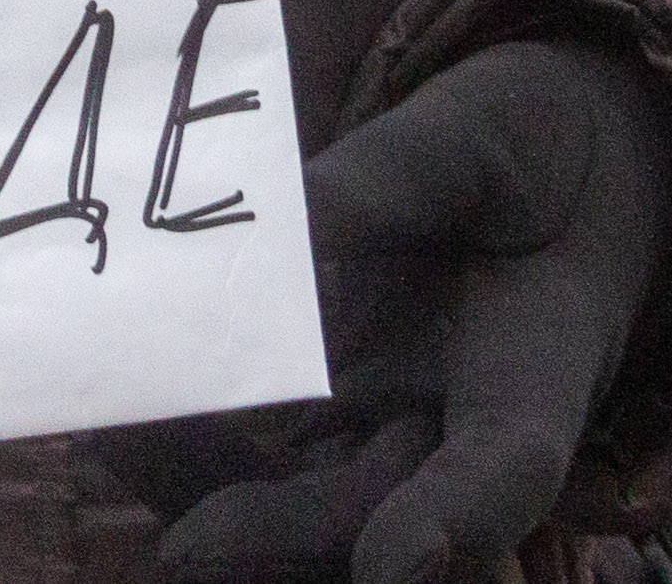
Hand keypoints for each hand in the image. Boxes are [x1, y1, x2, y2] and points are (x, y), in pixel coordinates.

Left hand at [157, 39, 671, 583]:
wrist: (555, 176)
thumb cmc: (530, 146)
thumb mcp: (475, 131)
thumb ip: (381, 181)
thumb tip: (270, 218)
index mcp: (537, 369)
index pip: (510, 467)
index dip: (460, 521)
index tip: (390, 563)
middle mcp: (465, 427)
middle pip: (379, 512)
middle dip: (278, 531)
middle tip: (180, 537)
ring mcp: (396, 427)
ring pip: (310, 506)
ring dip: (218, 493)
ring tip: (116, 434)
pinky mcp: (340, 414)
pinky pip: (268, 460)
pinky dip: (196, 452)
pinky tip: (118, 413)